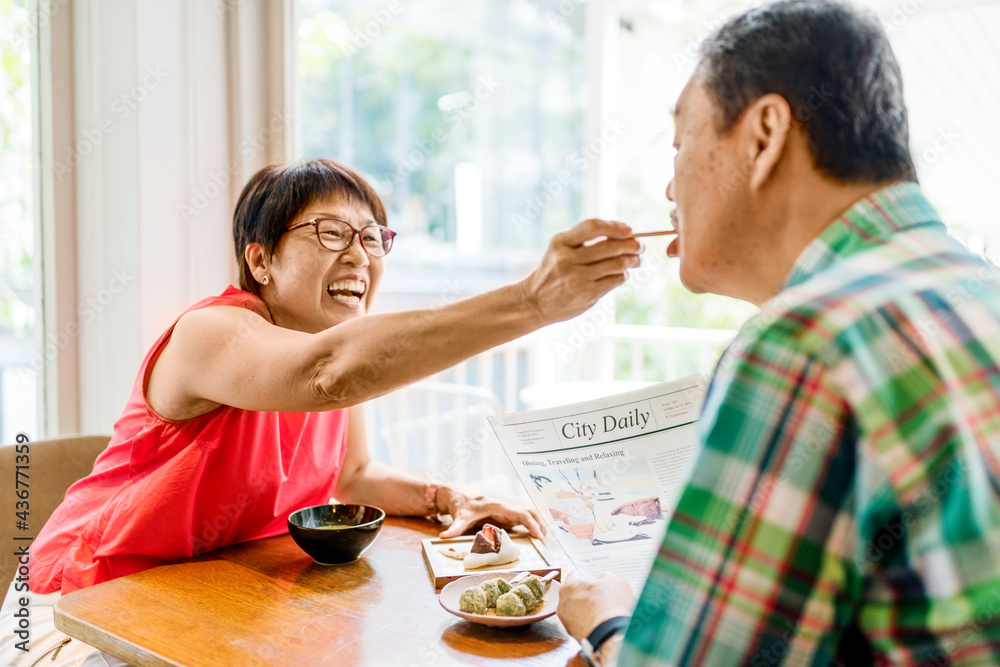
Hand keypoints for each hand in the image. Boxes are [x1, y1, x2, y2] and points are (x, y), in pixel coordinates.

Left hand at [436, 486, 546, 538]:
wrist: (460, 496)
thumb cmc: (462, 506)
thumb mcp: (459, 517)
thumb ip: (455, 527)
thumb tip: (445, 536)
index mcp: (497, 505)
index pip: (519, 513)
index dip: (531, 523)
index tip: (538, 535)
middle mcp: (506, 505)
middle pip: (530, 511)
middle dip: (541, 524)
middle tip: (546, 541)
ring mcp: (509, 509)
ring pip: (531, 512)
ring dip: (541, 523)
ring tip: (546, 539)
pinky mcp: (509, 513)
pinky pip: (527, 516)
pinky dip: (536, 523)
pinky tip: (541, 534)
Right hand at [519, 219, 639, 323]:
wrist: (535, 300)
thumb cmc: (554, 270)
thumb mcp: (560, 249)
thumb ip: (585, 240)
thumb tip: (624, 233)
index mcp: (561, 242)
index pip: (592, 227)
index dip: (614, 226)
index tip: (629, 230)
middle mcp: (567, 259)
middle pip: (609, 246)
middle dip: (631, 245)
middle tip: (639, 246)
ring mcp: (577, 277)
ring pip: (616, 264)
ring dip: (631, 261)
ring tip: (636, 260)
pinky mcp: (587, 293)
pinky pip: (615, 280)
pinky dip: (622, 275)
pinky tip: (621, 274)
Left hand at [556, 571, 635, 640]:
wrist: (612, 636)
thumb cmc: (611, 608)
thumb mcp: (615, 581)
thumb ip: (605, 577)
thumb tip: (603, 580)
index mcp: (571, 584)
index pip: (575, 575)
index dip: (588, 578)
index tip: (595, 582)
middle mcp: (563, 601)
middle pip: (573, 593)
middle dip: (585, 594)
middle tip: (600, 597)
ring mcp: (566, 619)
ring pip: (575, 609)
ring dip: (585, 609)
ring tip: (601, 612)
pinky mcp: (571, 633)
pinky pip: (578, 623)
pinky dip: (586, 622)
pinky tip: (598, 623)